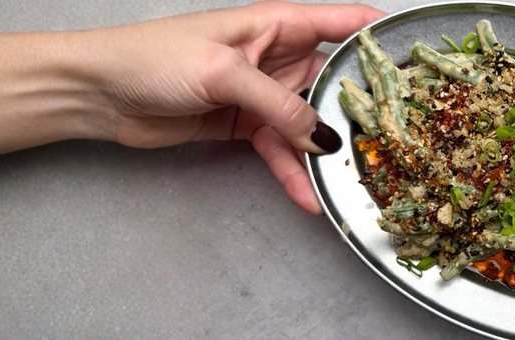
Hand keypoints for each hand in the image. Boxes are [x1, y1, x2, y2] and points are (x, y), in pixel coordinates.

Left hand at [86, 1, 384, 213]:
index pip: (344, 21)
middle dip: (363, 108)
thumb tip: (323, 138)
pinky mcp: (245, 126)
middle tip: (396, 134)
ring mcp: (262, 93)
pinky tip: (307, 195)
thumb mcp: (223, 73)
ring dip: (325, 153)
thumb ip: (279, 106)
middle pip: (335, 80)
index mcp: (277, 23)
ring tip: (350, 179)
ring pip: (310, 124)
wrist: (97, 92)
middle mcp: (277, 55)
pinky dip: (292, 173)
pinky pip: (281, 151)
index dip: (382, 35)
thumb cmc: (152, 57)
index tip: (418, 57)